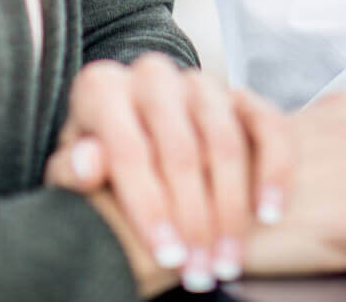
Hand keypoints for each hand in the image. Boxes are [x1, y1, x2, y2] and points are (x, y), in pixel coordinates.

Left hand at [44, 55, 291, 290]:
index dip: (149, 208)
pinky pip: (269, 124)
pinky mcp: (239, 93)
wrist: (136, 133)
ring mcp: (200, 82)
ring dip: (232, 208)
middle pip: (183, 150)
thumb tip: (87, 164)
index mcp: (103, 89)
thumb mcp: (71, 169)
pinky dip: (275, 170)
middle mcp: (152, 76)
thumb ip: (72, 169)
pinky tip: (270, 212)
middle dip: (195, 220)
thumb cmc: (98, 162)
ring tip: (229, 259)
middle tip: (201, 270)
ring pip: (227, 141)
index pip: (130, 151)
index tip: (165, 255)